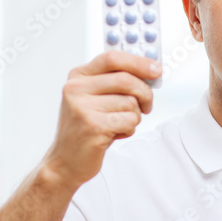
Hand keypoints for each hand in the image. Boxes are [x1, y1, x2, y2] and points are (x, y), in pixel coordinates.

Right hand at [40, 50, 161, 190]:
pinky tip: (114, 134)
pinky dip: (129, 129)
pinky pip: (129, 121)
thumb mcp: (94, 98)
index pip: (112, 58)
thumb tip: (149, 71)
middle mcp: (76, 89)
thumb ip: (115, 82)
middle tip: (147, 105)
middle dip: (145, 93)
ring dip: (134, 117)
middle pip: (126, 80)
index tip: (156, 69)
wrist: (65, 161)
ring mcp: (83, 108)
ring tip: (118, 124)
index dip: (138, 62)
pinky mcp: (93, 127)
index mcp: (78, 77)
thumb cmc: (85, 129)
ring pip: (130, 103)